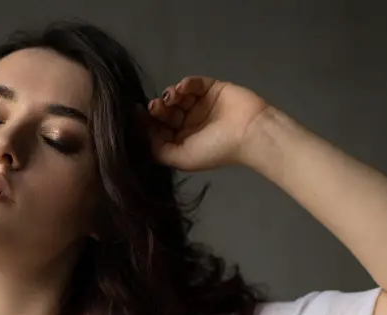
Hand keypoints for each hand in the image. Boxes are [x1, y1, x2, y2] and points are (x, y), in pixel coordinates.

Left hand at [144, 76, 270, 170]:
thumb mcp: (183, 158)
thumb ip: (159, 150)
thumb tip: (141, 136)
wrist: (250, 132)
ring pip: (177, 97)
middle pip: (166, 112)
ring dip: (170, 96)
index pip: (159, 129)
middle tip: (154, 107)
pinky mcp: (211, 88)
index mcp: (183, 141)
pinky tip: (182, 89)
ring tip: (171, 98)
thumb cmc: (217, 149)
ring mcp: (200, 105)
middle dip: (157, 109)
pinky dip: (185, 84)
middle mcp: (190, 123)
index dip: (147, 123)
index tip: (136, 114)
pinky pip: (193, 84)